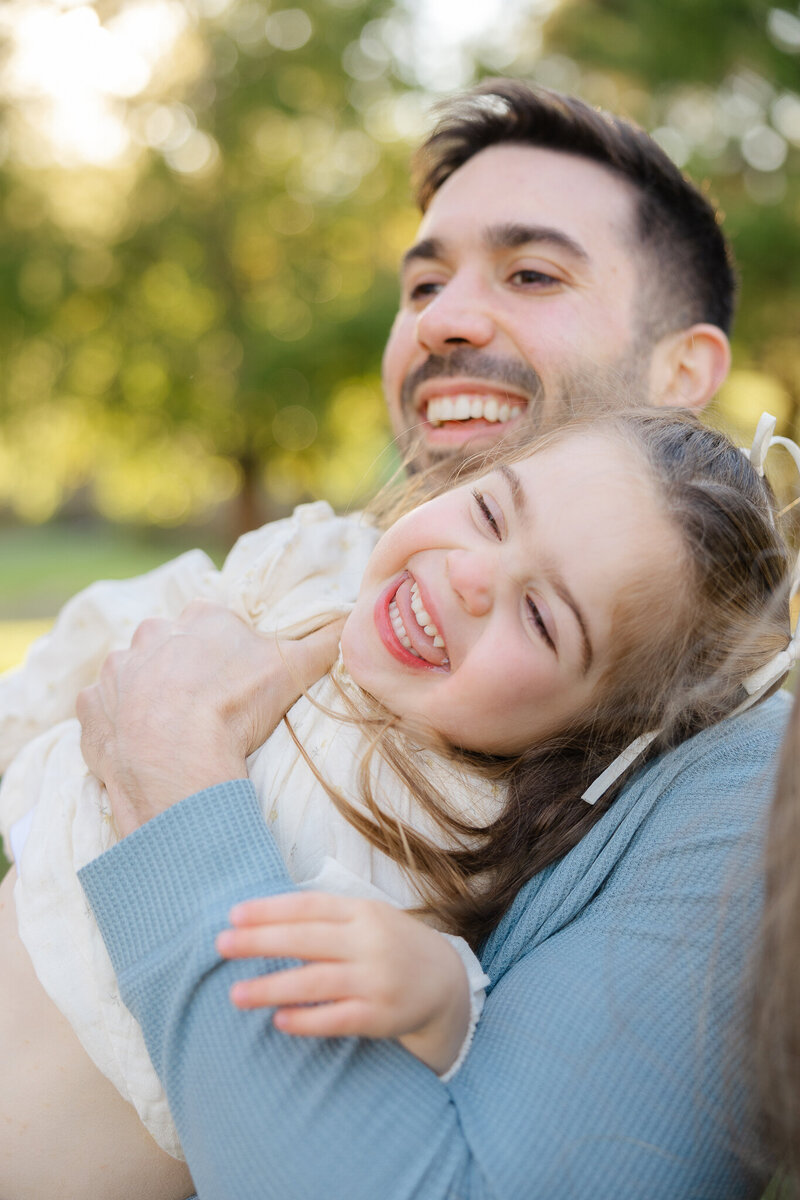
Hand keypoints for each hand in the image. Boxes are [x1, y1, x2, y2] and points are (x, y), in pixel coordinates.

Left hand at [77, 602, 342, 836]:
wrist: (177, 757)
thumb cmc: (238, 707)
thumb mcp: (297, 668)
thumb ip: (327, 639)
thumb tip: (357, 616)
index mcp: (203, 617)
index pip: (217, 626)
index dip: (230, 656)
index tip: (239, 685)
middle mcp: (153, 633)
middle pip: (173, 646)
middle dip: (186, 671)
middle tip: (208, 709)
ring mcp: (117, 670)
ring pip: (134, 676)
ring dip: (148, 696)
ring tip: (173, 732)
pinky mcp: (91, 706)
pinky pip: (103, 709)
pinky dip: (118, 724)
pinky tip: (140, 746)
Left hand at [216, 891, 470, 1075]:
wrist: (445, 982)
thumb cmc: (390, 944)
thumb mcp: (367, 917)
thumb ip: (326, 915)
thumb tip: (265, 915)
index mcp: (362, 911)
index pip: (308, 906)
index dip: (269, 909)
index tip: (233, 915)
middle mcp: (369, 942)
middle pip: (306, 939)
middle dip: (260, 942)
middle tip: (221, 945)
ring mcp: (375, 980)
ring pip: (315, 982)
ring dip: (272, 987)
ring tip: (236, 994)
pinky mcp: (379, 1016)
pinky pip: (336, 1018)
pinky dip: (306, 1020)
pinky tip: (278, 1021)